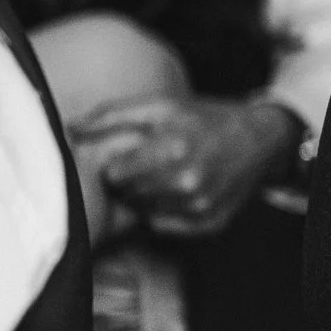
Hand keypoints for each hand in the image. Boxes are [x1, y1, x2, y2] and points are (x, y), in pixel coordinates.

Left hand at [84, 94, 304, 235]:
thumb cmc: (206, 119)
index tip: (129, 153)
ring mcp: (199, 207)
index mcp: (173, 149)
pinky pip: (162, 225)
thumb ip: (113, 115)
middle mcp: (187, 183)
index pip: (114, 174)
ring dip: (146, 197)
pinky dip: (164, 211)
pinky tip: (179, 191)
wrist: (261, 141)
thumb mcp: (162, 105)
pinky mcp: (207, 225)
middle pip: (128, 195)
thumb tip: (69, 128)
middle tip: (150, 163)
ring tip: (165, 175)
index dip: (117, 163)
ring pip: (143, 212)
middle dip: (131, 180)